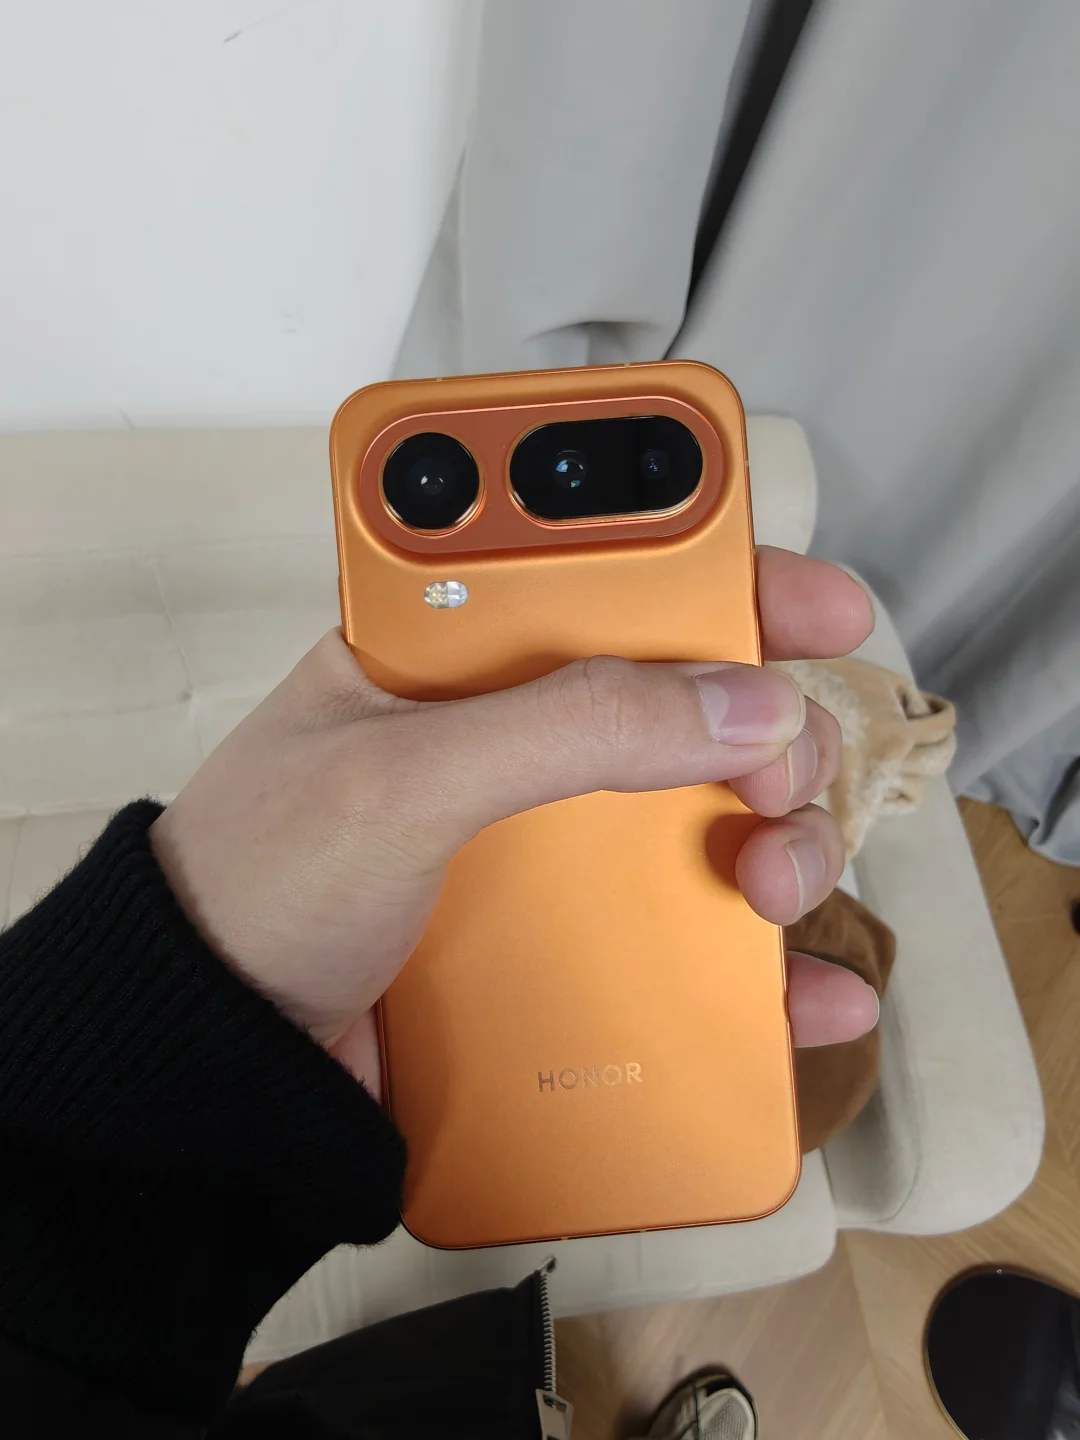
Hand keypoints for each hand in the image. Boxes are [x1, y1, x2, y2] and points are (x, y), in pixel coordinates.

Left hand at [151, 546, 877, 1090]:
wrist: (205, 1063)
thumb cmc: (260, 887)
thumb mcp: (401, 780)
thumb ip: (566, 725)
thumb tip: (750, 706)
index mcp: (460, 651)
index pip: (611, 571)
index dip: (724, 570)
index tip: (820, 608)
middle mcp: (519, 736)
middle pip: (693, 699)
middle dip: (771, 729)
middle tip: (786, 777)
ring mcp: (549, 842)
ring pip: (710, 815)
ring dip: (783, 843)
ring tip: (776, 892)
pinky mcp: (562, 938)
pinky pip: (684, 934)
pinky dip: (759, 966)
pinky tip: (811, 992)